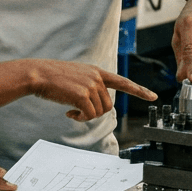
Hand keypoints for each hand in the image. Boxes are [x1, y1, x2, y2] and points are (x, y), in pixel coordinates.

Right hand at [24, 60, 157, 120]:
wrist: (38, 74)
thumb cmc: (53, 77)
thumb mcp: (76, 76)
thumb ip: (90, 85)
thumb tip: (95, 104)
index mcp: (97, 71)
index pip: (123, 81)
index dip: (139, 90)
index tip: (153, 96)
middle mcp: (97, 77)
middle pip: (108, 105)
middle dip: (95, 112)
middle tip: (79, 112)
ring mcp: (90, 85)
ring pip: (99, 112)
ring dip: (86, 116)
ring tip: (72, 110)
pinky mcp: (82, 95)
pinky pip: (88, 115)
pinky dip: (80, 118)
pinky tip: (68, 113)